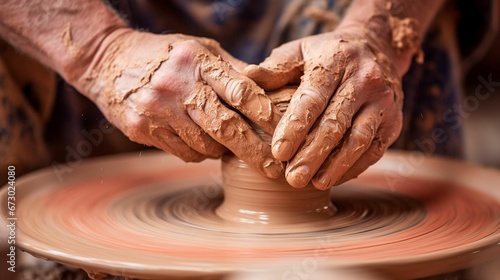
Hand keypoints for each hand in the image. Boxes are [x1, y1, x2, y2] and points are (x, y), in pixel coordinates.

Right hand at [75, 29, 283, 177]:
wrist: (107, 60)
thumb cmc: (164, 55)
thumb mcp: (199, 49)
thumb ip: (232, 69)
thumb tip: (269, 90)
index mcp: (196, 60)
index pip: (240, 90)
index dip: (266, 114)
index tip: (285, 132)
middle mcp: (175, 85)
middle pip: (226, 127)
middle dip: (254, 152)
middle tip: (274, 170)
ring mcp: (156, 109)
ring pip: (206, 146)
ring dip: (223, 150)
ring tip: (228, 143)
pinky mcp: (141, 129)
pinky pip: (185, 153)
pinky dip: (200, 151)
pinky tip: (198, 138)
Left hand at [244, 26, 403, 188]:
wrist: (375, 47)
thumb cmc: (326, 55)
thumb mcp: (300, 50)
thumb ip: (274, 69)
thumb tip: (244, 82)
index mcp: (335, 61)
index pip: (313, 99)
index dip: (295, 128)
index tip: (278, 153)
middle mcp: (364, 80)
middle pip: (335, 123)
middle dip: (312, 155)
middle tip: (292, 179)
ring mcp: (383, 101)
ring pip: (358, 139)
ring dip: (336, 166)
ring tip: (315, 184)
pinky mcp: (393, 120)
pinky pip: (374, 149)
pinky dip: (354, 166)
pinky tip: (335, 178)